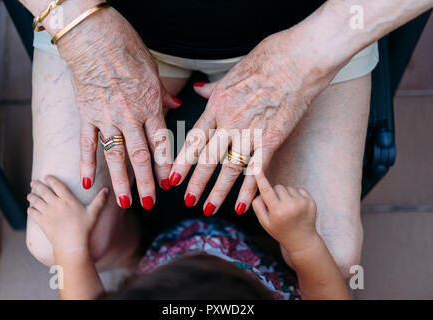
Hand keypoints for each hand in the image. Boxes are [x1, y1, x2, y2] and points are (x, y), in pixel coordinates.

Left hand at [27, 175, 108, 253]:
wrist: (71, 244)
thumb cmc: (84, 229)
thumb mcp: (94, 213)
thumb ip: (100, 200)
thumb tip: (108, 189)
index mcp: (68, 200)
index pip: (57, 185)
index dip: (51, 179)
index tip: (47, 176)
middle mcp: (56, 204)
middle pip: (44, 191)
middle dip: (37, 185)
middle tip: (33, 182)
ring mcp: (47, 213)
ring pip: (36, 201)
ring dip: (32, 196)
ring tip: (30, 194)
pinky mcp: (42, 222)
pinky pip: (33, 213)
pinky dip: (30, 209)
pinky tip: (31, 208)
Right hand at [57, 7, 180, 208]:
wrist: (94, 36)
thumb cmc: (126, 49)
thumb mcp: (154, 71)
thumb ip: (164, 94)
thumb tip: (176, 104)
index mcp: (150, 106)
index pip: (161, 144)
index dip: (166, 166)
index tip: (170, 184)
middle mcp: (129, 116)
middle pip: (140, 156)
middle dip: (146, 183)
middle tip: (151, 203)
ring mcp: (106, 118)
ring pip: (115, 156)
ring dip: (120, 181)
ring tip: (124, 201)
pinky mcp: (86, 115)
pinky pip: (86, 144)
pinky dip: (86, 163)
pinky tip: (88, 181)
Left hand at [169, 26, 336, 214]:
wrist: (298, 59)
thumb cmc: (267, 60)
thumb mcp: (232, 72)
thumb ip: (213, 88)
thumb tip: (198, 90)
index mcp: (218, 104)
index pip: (194, 139)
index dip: (182, 161)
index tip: (173, 177)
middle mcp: (230, 121)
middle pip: (208, 158)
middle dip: (196, 182)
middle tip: (186, 200)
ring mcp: (251, 131)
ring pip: (230, 168)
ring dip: (218, 191)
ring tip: (208, 208)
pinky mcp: (272, 138)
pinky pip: (257, 169)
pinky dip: (249, 189)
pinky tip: (242, 205)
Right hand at [252, 169, 319, 255]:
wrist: (301, 240)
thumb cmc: (280, 230)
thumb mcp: (264, 222)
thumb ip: (257, 206)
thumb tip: (258, 192)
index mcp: (277, 211)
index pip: (266, 191)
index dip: (260, 178)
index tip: (256, 167)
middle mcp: (290, 206)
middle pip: (277, 187)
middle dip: (275, 193)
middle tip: (277, 206)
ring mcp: (302, 203)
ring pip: (288, 187)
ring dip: (285, 194)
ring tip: (287, 208)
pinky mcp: (310, 201)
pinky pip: (298, 189)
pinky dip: (295, 195)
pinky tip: (295, 207)